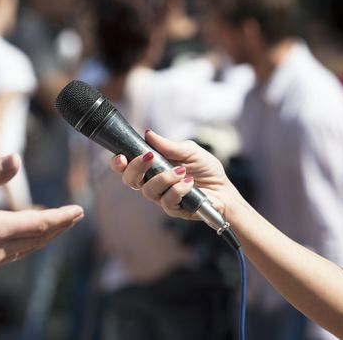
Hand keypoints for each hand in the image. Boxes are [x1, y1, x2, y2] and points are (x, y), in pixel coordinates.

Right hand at [0, 154, 83, 279]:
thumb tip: (17, 159)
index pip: (41, 223)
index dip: (63, 217)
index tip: (79, 211)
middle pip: (39, 239)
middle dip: (59, 227)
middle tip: (75, 216)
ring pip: (26, 250)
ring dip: (44, 237)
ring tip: (56, 225)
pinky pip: (10, 257)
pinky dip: (24, 245)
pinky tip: (24, 236)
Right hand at [110, 130, 239, 220]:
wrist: (224, 190)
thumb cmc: (206, 169)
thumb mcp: (189, 151)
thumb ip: (169, 145)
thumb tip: (148, 134)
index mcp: (153, 167)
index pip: (127, 167)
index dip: (119, 163)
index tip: (121, 156)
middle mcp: (153, 182)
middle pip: (130, 180)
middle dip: (136, 168)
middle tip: (150, 158)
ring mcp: (161, 197)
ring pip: (148, 190)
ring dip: (164, 178)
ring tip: (182, 171)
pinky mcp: (173, 209)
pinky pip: (167, 201)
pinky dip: (178, 189)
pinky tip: (190, 183)